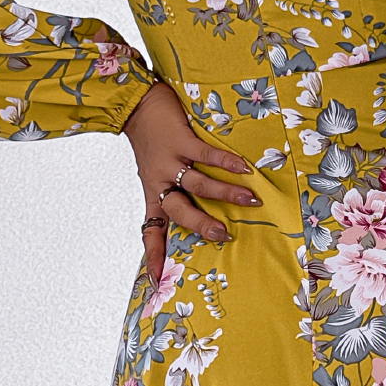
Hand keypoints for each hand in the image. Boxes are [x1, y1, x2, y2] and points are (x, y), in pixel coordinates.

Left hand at [122, 80, 258, 281]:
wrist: (135, 105)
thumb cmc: (150, 141)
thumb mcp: (155, 171)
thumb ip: (174, 190)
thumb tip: (205, 212)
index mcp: (154, 193)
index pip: (152, 230)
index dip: (154, 256)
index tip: (157, 281)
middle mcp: (160, 181)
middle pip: (180, 211)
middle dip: (203, 225)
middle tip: (224, 235)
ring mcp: (170, 160)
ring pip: (199, 184)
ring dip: (227, 193)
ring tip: (251, 201)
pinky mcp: (179, 139)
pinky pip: (205, 154)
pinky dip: (226, 162)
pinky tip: (243, 168)